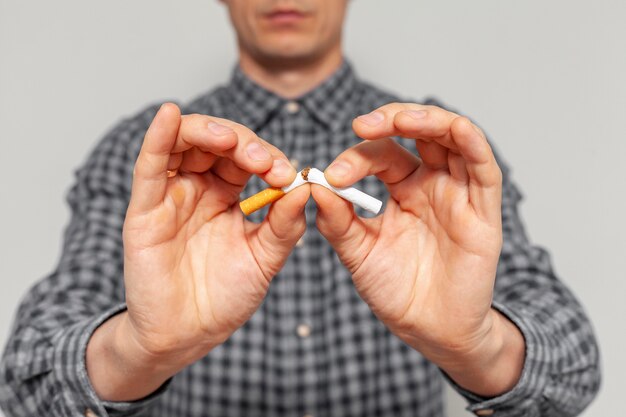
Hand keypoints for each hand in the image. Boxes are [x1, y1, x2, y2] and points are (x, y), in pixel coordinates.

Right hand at [87, 103, 308, 399]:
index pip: (246, 157)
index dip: (267, 157)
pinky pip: (149, 166)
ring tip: (229, 140)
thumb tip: (308, 186)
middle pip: (215, 142)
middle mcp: (198, 188)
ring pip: (183, 144)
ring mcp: (170, 195)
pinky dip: (158, 137)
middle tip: (264, 161)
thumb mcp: (265, 257)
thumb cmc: (224, 296)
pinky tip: (169, 115)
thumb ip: (285, 223)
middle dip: (243, 142)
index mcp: (227, 195)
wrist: (187, 334)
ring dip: (207, 132)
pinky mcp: (145, 210)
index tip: (289, 174)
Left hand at [312, 103, 523, 395]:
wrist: (429, 329)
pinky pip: (484, 167)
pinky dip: (471, 142)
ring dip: (428, 120)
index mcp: (402, 189)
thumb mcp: (358, 253)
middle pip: (418, 133)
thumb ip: (338, 221)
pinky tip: (454, 128)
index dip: (356, 157)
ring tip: (399, 119)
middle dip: (390, 121)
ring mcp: (458, 193)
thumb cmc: (395, 290)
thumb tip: (314, 185)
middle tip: (362, 125)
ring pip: (452, 138)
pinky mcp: (483, 210)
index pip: (381, 155)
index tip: (331, 176)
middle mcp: (431, 184)